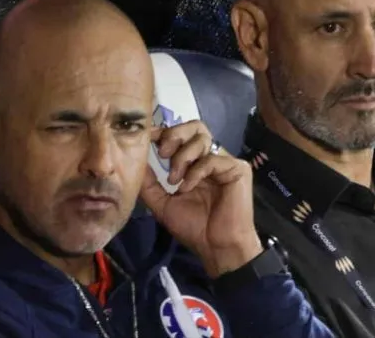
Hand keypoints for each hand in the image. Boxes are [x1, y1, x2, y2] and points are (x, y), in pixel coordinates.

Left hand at [140, 121, 261, 277]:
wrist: (216, 247)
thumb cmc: (194, 228)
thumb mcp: (163, 203)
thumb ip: (150, 183)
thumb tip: (135, 161)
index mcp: (195, 163)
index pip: (182, 136)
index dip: (165, 132)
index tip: (148, 137)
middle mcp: (211, 158)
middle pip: (195, 126)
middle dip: (175, 135)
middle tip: (162, 153)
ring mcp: (225, 162)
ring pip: (203, 137)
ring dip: (182, 156)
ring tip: (174, 179)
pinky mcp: (238, 168)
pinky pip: (212, 158)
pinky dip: (196, 172)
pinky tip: (187, 188)